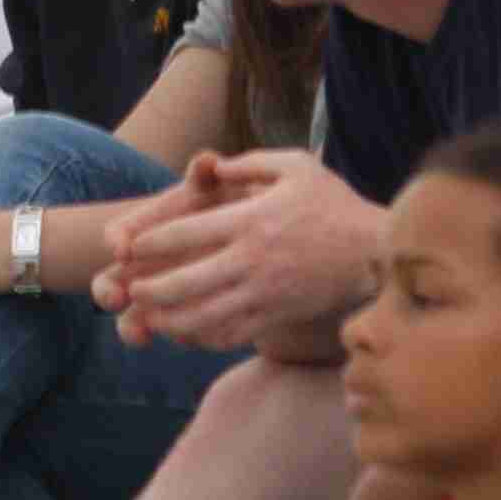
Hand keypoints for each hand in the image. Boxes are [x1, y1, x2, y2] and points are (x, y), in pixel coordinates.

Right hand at [89, 156, 241, 326]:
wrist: (260, 246)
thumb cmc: (229, 208)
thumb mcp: (219, 189)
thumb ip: (206, 175)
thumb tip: (206, 161)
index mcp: (145, 232)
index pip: (117, 235)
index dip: (117, 240)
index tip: (122, 246)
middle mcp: (144, 269)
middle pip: (109, 285)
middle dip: (107, 292)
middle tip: (115, 296)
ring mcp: (160, 300)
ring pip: (133, 322)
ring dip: (132, 328)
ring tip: (140, 333)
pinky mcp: (185, 325)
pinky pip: (174, 338)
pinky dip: (180, 339)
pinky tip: (192, 338)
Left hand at [93, 151, 377, 351]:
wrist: (375, 252)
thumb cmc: (333, 204)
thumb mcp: (296, 166)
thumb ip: (251, 162)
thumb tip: (213, 165)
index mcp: (250, 221)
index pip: (185, 234)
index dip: (148, 242)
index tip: (126, 247)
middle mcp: (251, 260)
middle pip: (186, 282)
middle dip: (150, 288)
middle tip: (128, 290)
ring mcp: (263, 293)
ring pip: (203, 316)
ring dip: (169, 319)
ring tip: (147, 317)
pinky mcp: (277, 315)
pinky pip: (232, 333)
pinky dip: (204, 336)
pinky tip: (187, 333)